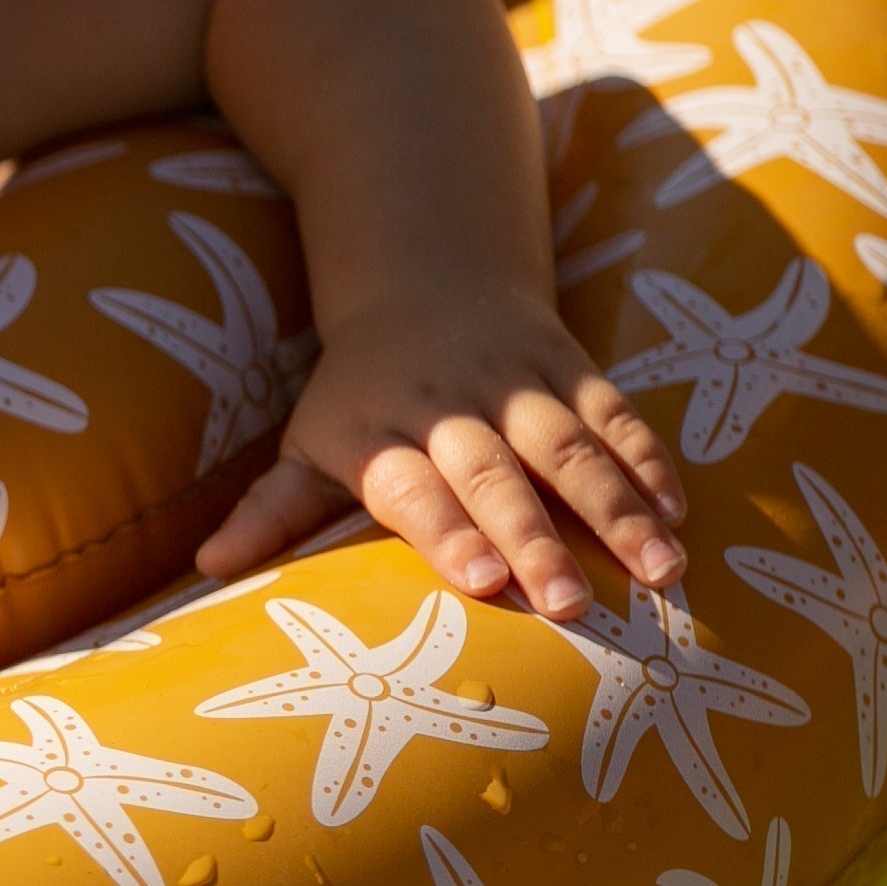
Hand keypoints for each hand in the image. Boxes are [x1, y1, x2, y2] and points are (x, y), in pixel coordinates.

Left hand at [197, 288, 684, 620]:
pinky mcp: (571, 365)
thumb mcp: (308, 443)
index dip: (446, 531)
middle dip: (533, 536)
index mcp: (376, 432)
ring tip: (660, 570)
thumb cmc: (358, 395)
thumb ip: (271, 511)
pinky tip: (679, 515)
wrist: (422, 281)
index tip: (482, 582)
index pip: (410, 487)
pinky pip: (615, 413)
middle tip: (570, 605)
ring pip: (570, 445)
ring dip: (617, 507)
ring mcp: (516, 381)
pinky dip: (648, 461)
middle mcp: (447, 405)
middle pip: (494, 474)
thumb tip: (207, 569)